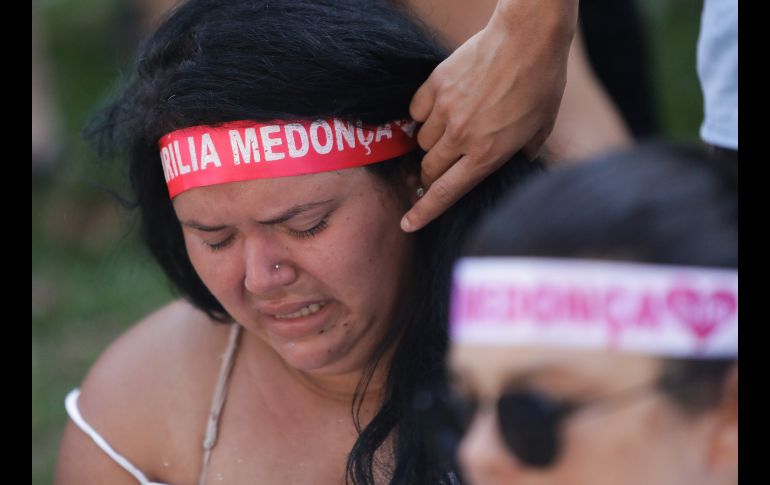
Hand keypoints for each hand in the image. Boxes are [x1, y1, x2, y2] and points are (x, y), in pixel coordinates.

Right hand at [401, 0, 576, 231]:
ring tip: (453, 127)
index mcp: (488, 154)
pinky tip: (442, 107)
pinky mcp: (436, 85)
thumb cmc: (542, 82)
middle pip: (429, 170)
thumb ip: (524, 152)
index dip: (424, 212)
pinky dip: (424, 115)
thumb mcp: (542, 127)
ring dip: (432, 142)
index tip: (407, 223)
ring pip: (422, 141)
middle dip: (431, 174)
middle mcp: (462, 137)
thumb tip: (516, 161)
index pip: (446, 193)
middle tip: (442, 167)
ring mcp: (446, 110)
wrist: (528, 37)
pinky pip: (416, 111)